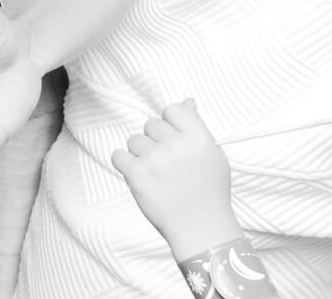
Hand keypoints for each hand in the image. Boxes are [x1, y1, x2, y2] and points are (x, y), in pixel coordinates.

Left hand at [114, 99, 240, 258]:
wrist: (202, 229)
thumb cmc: (209, 191)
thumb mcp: (213, 156)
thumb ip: (197, 127)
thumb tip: (187, 101)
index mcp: (199, 138)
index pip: (173, 110)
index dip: (170, 123)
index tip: (175, 141)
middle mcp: (177, 146)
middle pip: (151, 125)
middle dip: (156, 142)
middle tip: (170, 165)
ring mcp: (155, 160)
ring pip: (134, 140)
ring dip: (141, 155)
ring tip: (159, 175)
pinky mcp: (137, 174)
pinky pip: (118, 155)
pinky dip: (126, 166)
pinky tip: (142, 178)